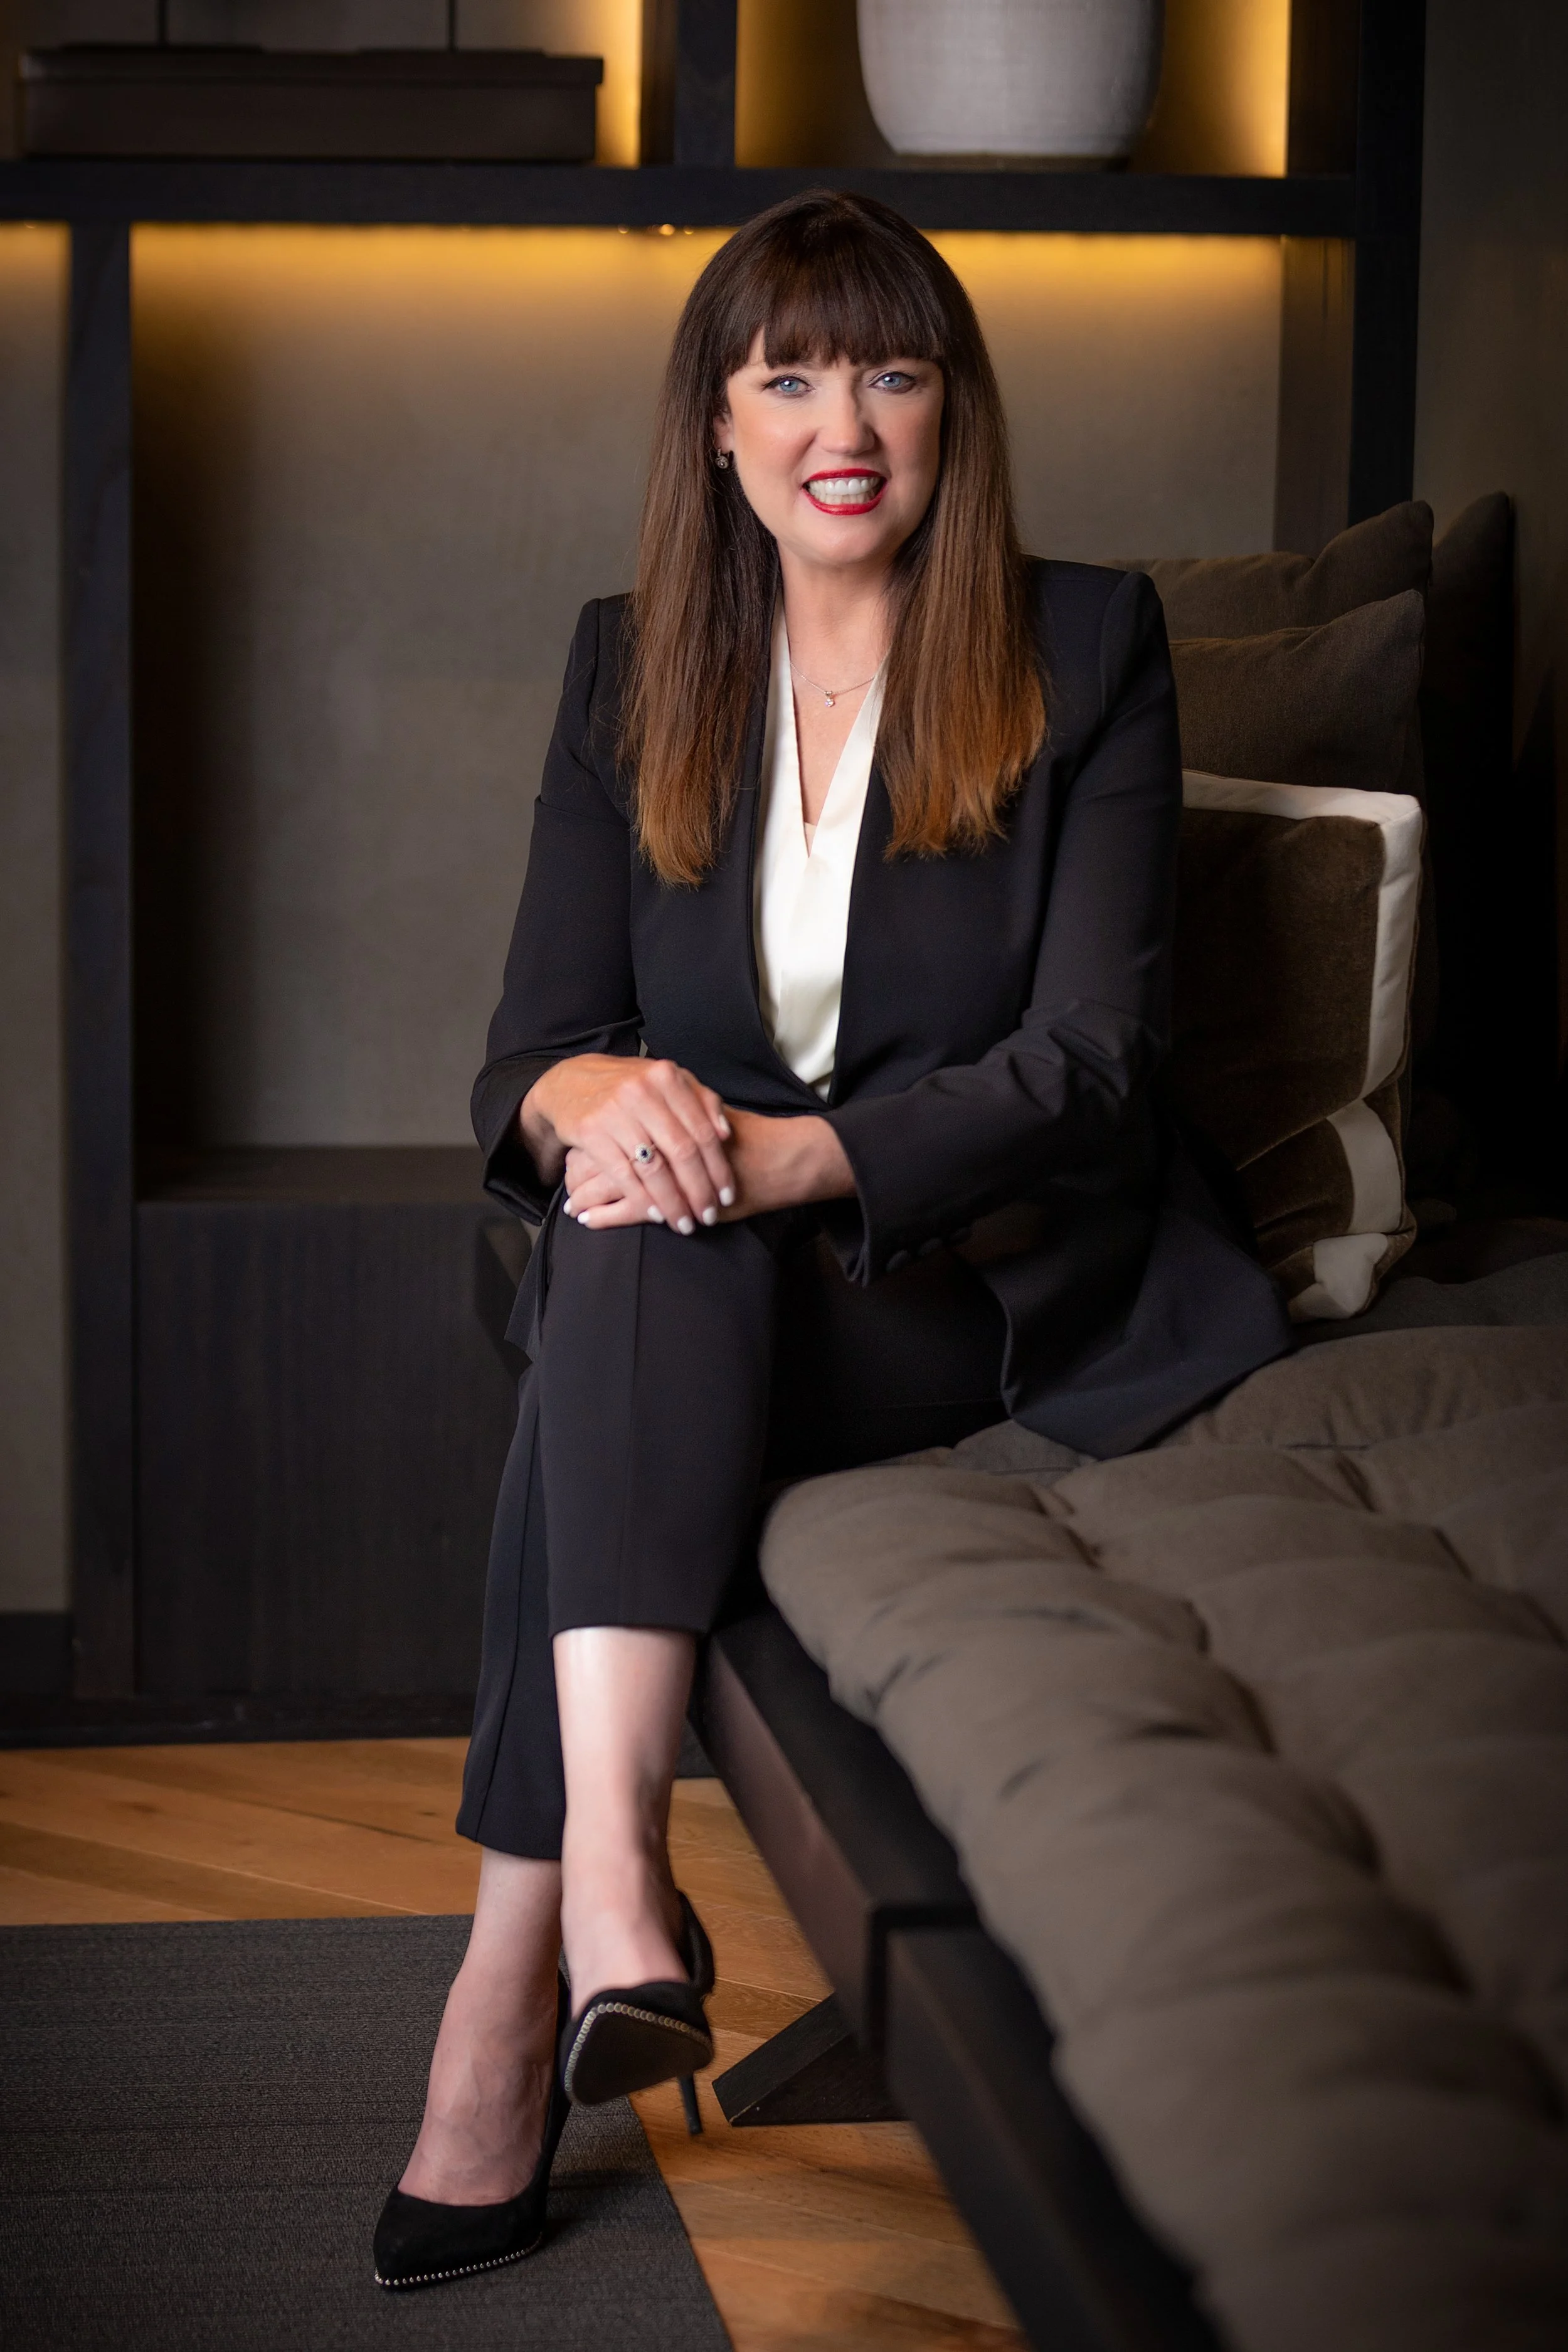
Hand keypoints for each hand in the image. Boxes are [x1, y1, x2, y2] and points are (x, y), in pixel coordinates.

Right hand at [520, 1054, 733, 1233]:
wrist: (572, 1082)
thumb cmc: (630, 1086)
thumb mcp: (666, 1082)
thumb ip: (701, 1100)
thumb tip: (725, 1134)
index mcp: (667, 1078)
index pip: (702, 1132)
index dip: (718, 1168)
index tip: (728, 1195)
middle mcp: (642, 1092)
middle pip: (682, 1152)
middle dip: (699, 1191)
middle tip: (708, 1217)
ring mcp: (614, 1112)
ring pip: (654, 1168)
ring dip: (672, 1202)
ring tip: (684, 1223)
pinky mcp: (591, 1132)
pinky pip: (623, 1175)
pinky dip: (642, 1199)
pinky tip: (656, 1215)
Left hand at [559, 1104, 854, 1230]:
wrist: (777, 1157)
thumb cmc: (744, 1141)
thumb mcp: (703, 1120)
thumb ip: (675, 1119)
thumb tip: (648, 1123)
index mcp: (659, 1112)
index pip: (612, 1131)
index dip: (591, 1149)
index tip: (573, 1163)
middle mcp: (655, 1135)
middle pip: (605, 1155)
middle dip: (582, 1176)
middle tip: (566, 1189)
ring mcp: (663, 1168)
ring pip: (612, 1182)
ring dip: (589, 1197)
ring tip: (573, 1209)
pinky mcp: (673, 1197)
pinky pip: (630, 1207)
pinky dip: (606, 1216)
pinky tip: (589, 1222)